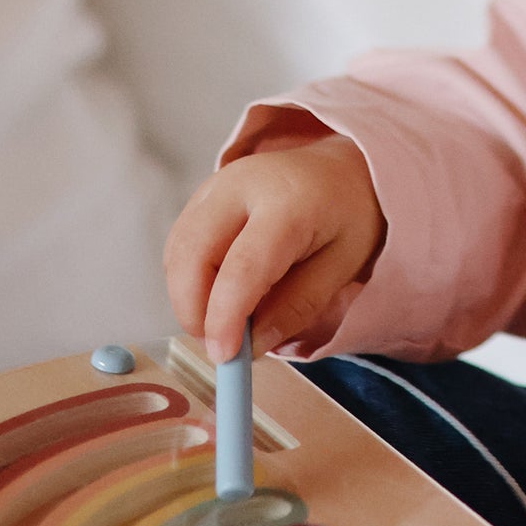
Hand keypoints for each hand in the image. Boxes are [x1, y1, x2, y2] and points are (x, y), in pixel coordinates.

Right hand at [163, 120, 386, 361]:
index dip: (226, 316)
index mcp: (288, 202)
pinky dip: (187, 281)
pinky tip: (216, 297)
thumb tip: (252, 345)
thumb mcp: (343, 265)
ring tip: (224, 324)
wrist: (339, 168)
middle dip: (194, 310)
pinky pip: (179, 245)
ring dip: (188, 299)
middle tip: (219, 348)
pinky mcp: (200, 195)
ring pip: (177, 252)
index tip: (224, 356)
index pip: (244, 266)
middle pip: (192, 254)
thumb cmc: (348, 216)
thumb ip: (298, 305)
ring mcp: (213, 186)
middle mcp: (240, 185)